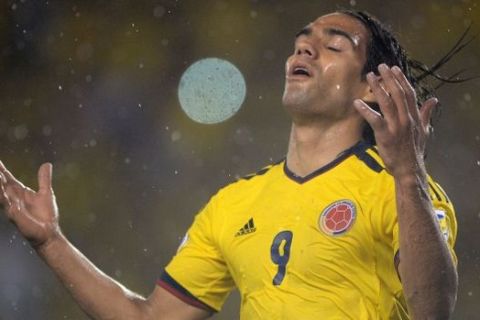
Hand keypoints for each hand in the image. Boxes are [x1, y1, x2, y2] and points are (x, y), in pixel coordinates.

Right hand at [0, 162, 59, 247]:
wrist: (48, 232)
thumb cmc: (46, 215)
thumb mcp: (46, 192)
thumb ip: (44, 179)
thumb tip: (47, 164)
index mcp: (20, 192)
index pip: (8, 179)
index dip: (2, 170)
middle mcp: (13, 198)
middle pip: (1, 184)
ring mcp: (12, 207)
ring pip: (1, 193)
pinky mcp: (15, 215)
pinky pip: (7, 206)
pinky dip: (4, 198)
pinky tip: (2, 192)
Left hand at [354, 64, 437, 178]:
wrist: (409, 169)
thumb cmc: (414, 151)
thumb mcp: (424, 131)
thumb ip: (426, 114)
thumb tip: (434, 100)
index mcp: (414, 117)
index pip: (409, 94)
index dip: (401, 80)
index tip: (394, 69)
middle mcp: (406, 119)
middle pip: (398, 94)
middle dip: (389, 78)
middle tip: (381, 67)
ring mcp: (396, 126)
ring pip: (387, 102)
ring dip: (377, 88)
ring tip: (369, 77)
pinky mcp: (385, 135)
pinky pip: (374, 119)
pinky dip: (365, 110)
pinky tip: (357, 102)